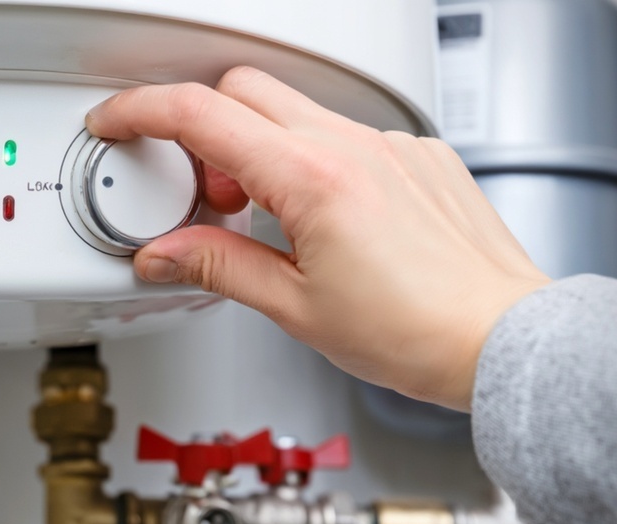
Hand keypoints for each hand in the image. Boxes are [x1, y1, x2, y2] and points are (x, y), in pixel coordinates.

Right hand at [85, 66, 549, 410]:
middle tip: (200, 194)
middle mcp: (354, 145)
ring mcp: (390, 145)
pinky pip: (345, 132)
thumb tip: (163, 255)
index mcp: (313, 179)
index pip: (200, 115)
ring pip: (294, 109)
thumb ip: (218, 268)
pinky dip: (311, 159)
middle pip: (243, 90)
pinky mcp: (417, 155)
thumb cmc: (416, 332)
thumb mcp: (294, 308)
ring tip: (265, 218)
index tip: (114, 123)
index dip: (140, 112)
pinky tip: (324, 218)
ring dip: (258, 149)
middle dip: (202, 129)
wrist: (501, 339)